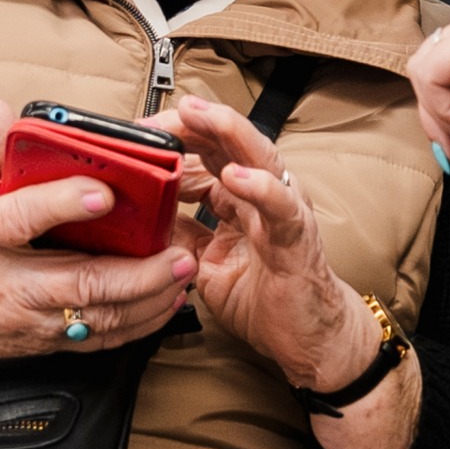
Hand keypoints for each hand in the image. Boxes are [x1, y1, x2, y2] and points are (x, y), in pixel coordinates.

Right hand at [0, 97, 197, 391]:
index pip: (23, 218)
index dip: (64, 204)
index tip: (104, 192)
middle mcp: (1, 283)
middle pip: (78, 283)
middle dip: (137, 272)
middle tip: (179, 251)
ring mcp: (23, 319)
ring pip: (96, 318)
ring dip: (149, 299)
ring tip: (184, 273)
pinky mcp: (38, 343)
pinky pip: (95, 340)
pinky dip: (136, 325)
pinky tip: (165, 303)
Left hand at [161, 93, 374, 392]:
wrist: (309, 337)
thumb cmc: (266, 298)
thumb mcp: (206, 264)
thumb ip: (182, 236)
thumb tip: (142, 220)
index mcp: (243, 197)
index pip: (207, 153)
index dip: (176, 139)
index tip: (140, 134)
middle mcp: (266, 194)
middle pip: (229, 143)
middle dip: (194, 122)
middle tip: (160, 111)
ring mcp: (284, 210)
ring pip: (260, 158)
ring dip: (228, 132)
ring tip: (198, 115)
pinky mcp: (297, 237)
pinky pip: (281, 208)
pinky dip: (260, 188)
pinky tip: (236, 177)